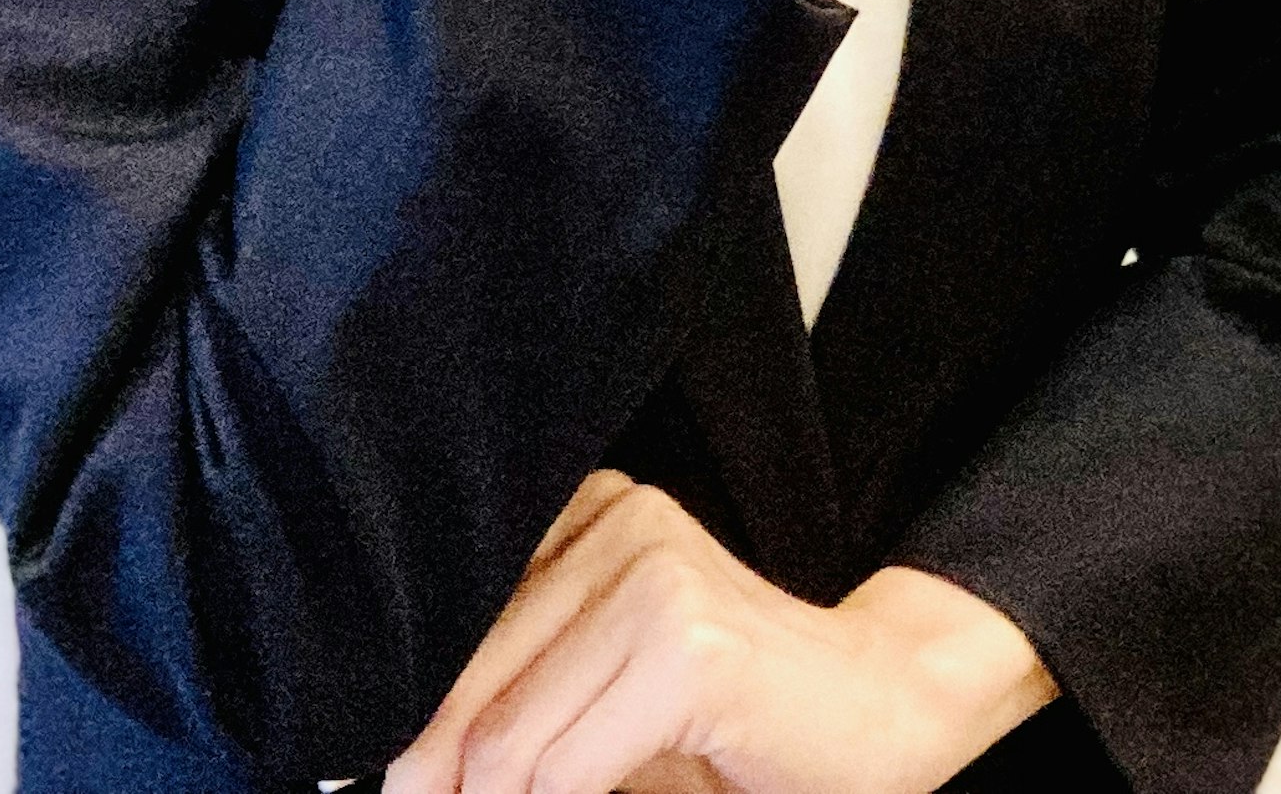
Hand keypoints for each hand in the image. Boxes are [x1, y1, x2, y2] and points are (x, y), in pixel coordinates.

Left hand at [382, 473, 1055, 793]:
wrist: (886, 709)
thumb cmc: (737, 719)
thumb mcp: (600, 699)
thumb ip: (508, 707)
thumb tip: (394, 770)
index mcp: (585, 514)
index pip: (444, 631)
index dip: (413, 732)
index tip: (407, 788)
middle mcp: (618, 523)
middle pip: (458, 690)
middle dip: (440, 782)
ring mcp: (656, 577)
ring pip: (501, 745)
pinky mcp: (690, 648)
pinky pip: (561, 776)